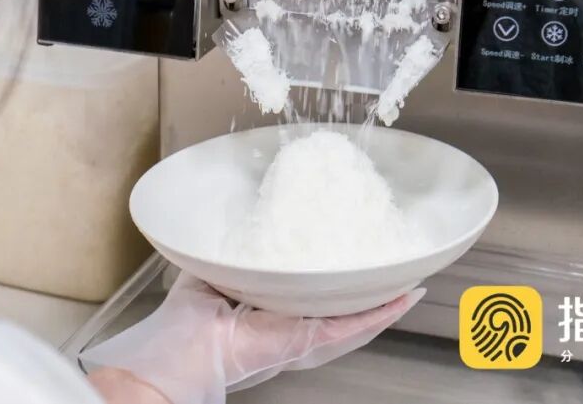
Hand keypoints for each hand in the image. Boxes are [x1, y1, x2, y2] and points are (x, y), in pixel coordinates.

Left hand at [82, 273, 423, 403]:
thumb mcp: (206, 272)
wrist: (174, 362)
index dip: (328, 268)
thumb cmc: (180, 329)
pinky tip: (402, 295)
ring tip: (408, 277)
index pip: (305, 287)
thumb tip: (229, 221)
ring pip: (353, 315)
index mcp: (266, 306)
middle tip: (391, 259)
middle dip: (365, 284)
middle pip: (336, 302)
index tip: (348, 244)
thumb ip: (223, 251)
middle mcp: (289, 321)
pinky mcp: (306, 340)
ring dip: (382, 297)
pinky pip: (350, 326)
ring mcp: (302, 333)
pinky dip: (380, 312)